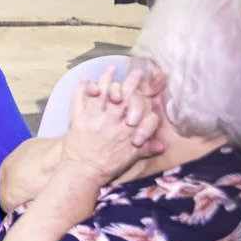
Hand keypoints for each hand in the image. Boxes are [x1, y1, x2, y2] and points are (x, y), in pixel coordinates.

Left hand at [62, 67, 162, 185]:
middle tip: (136, 74)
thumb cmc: (108, 166)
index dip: (143, 99)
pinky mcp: (78, 118)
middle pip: (124, 96)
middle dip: (131, 83)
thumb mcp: (130, 158)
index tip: (145, 91)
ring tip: (111, 69)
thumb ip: (146, 148)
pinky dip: (82, 88)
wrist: (84, 171)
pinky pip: (79, 99)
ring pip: (102, 93)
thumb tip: (162, 145)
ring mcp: (94, 118)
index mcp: (127, 130)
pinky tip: (85, 80)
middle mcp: (113, 121)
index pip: (140, 108)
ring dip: (107, 80)